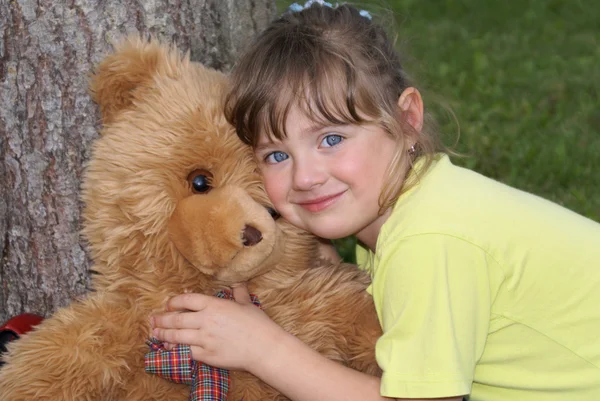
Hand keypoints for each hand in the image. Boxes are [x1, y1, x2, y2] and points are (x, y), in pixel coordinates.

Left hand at [150, 284, 283, 371]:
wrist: (264, 347)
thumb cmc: (258, 324)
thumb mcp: (247, 303)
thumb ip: (238, 291)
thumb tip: (238, 281)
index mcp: (214, 305)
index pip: (186, 300)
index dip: (173, 302)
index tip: (168, 304)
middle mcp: (206, 320)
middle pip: (176, 319)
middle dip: (162, 319)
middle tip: (153, 320)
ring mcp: (204, 338)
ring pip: (176, 336)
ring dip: (163, 335)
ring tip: (155, 334)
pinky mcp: (206, 354)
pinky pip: (185, 351)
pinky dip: (175, 349)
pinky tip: (169, 348)